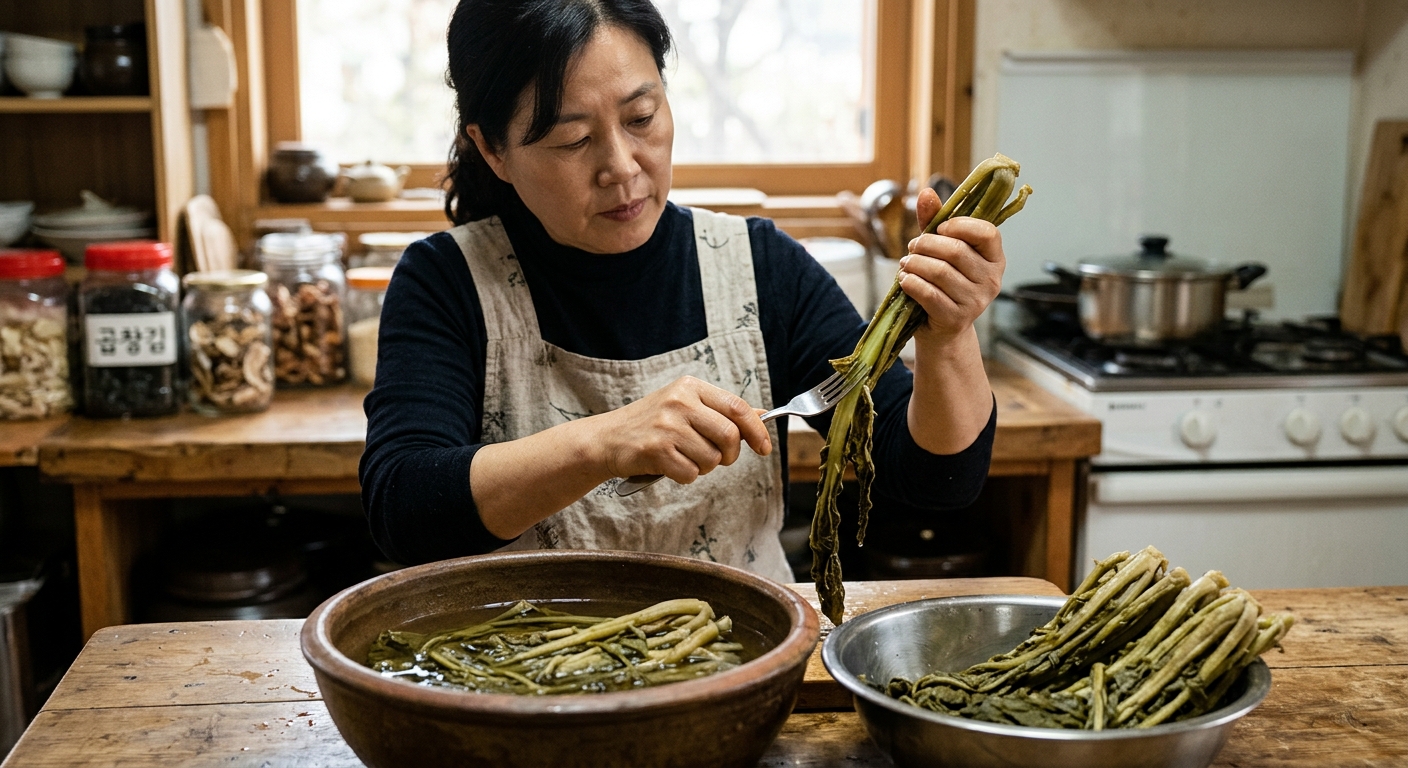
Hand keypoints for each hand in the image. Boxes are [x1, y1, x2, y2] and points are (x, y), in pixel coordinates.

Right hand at [587, 376, 770, 484]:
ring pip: (712, 459)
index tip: (764, 448)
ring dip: (704, 467)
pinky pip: (691, 474)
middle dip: (729, 455)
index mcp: (690, 387)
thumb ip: (720, 411)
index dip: (757, 431)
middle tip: (717, 458)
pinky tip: (670, 465)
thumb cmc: (651, 424)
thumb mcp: (685, 406)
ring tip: (684, 457)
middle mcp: (680, 402)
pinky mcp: (656, 450)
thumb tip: (761, 415)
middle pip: (729, 436)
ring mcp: (667, 426)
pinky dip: (685, 476)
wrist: (607, 438)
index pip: (737, 407)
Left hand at [898, 186, 1005, 345]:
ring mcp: (976, 302)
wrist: (941, 330)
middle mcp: (991, 280)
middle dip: (926, 244)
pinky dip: (911, 283)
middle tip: (912, 247)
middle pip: (956, 250)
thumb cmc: (942, 283)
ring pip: (939, 271)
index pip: (988, 233)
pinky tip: (905, 280)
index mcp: (995, 259)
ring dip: (914, 264)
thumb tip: (926, 192)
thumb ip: (935, 221)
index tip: (940, 228)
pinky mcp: (956, 318)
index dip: (960, 225)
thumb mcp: (941, 250)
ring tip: (906, 264)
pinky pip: (929, 293)